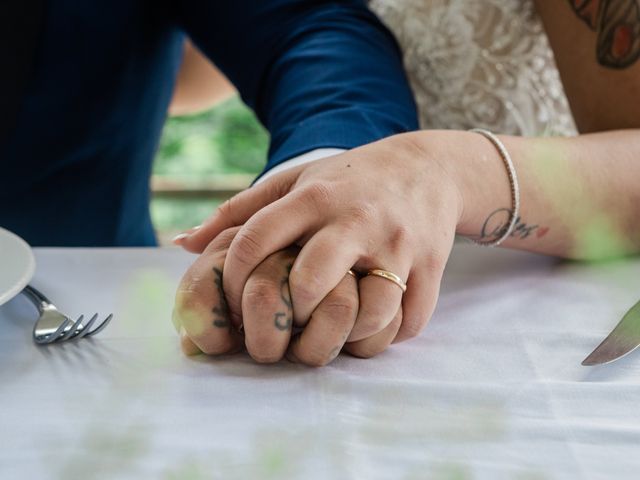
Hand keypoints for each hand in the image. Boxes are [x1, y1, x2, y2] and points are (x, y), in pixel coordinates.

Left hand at [179, 132, 471, 345]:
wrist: (429, 168)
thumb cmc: (350, 181)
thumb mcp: (296, 182)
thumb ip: (240, 211)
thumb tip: (183, 244)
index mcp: (314, 197)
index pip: (256, 240)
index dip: (232, 280)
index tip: (231, 300)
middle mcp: (355, 220)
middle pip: (310, 283)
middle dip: (289, 315)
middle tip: (284, 325)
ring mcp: (398, 245)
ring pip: (369, 311)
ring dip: (345, 334)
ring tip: (333, 331)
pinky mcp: (431, 268)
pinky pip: (408, 321)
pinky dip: (387, 335)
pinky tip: (370, 326)